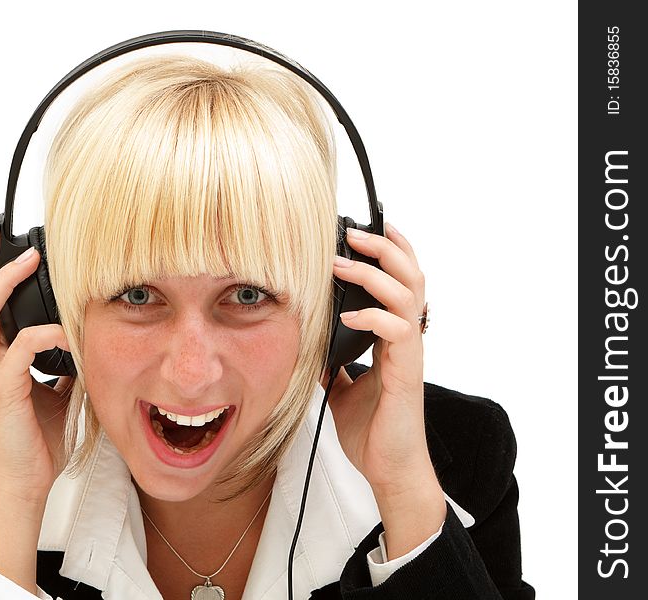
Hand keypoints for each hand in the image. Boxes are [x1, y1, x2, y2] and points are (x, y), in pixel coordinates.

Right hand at [0, 228, 72, 592]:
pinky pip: (19, 348)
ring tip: (28, 260)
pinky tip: (69, 332)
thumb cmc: (38, 438)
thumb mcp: (58, 390)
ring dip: (2, 281)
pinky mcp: (3, 390)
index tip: (8, 244)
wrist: (27, 481)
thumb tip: (86, 341)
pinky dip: (45, 333)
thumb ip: (64, 364)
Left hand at [326, 223, 444, 554]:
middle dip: (384, 247)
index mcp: (392, 336)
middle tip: (352, 232)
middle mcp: (405, 338)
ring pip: (408, 295)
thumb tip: (309, 341)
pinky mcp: (406, 373)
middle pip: (411, 276)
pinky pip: (398, 332)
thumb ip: (333, 358)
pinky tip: (350, 315)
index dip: (389, 251)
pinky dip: (373, 317)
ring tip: (343, 263)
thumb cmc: (370, 428)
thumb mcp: (341, 385)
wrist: (387, 468)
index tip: (364, 227)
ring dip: (374, 274)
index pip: (399, 281)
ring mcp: (408, 354)